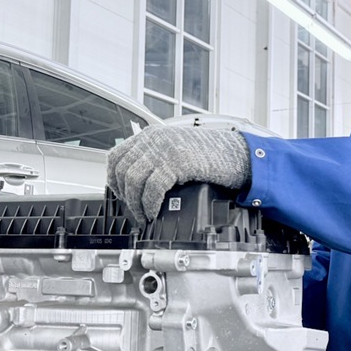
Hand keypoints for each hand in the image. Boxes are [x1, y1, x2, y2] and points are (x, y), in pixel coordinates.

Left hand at [107, 126, 250, 219]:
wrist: (237, 155)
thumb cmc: (209, 157)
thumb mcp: (176, 151)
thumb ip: (155, 159)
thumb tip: (134, 184)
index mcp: (151, 135)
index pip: (116, 156)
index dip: (114, 179)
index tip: (120, 195)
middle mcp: (154, 139)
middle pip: (123, 170)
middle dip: (125, 196)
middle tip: (135, 211)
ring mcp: (164, 149)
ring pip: (134, 180)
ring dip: (136, 204)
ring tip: (144, 215)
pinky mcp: (177, 161)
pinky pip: (152, 188)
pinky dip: (150, 204)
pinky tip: (155, 212)